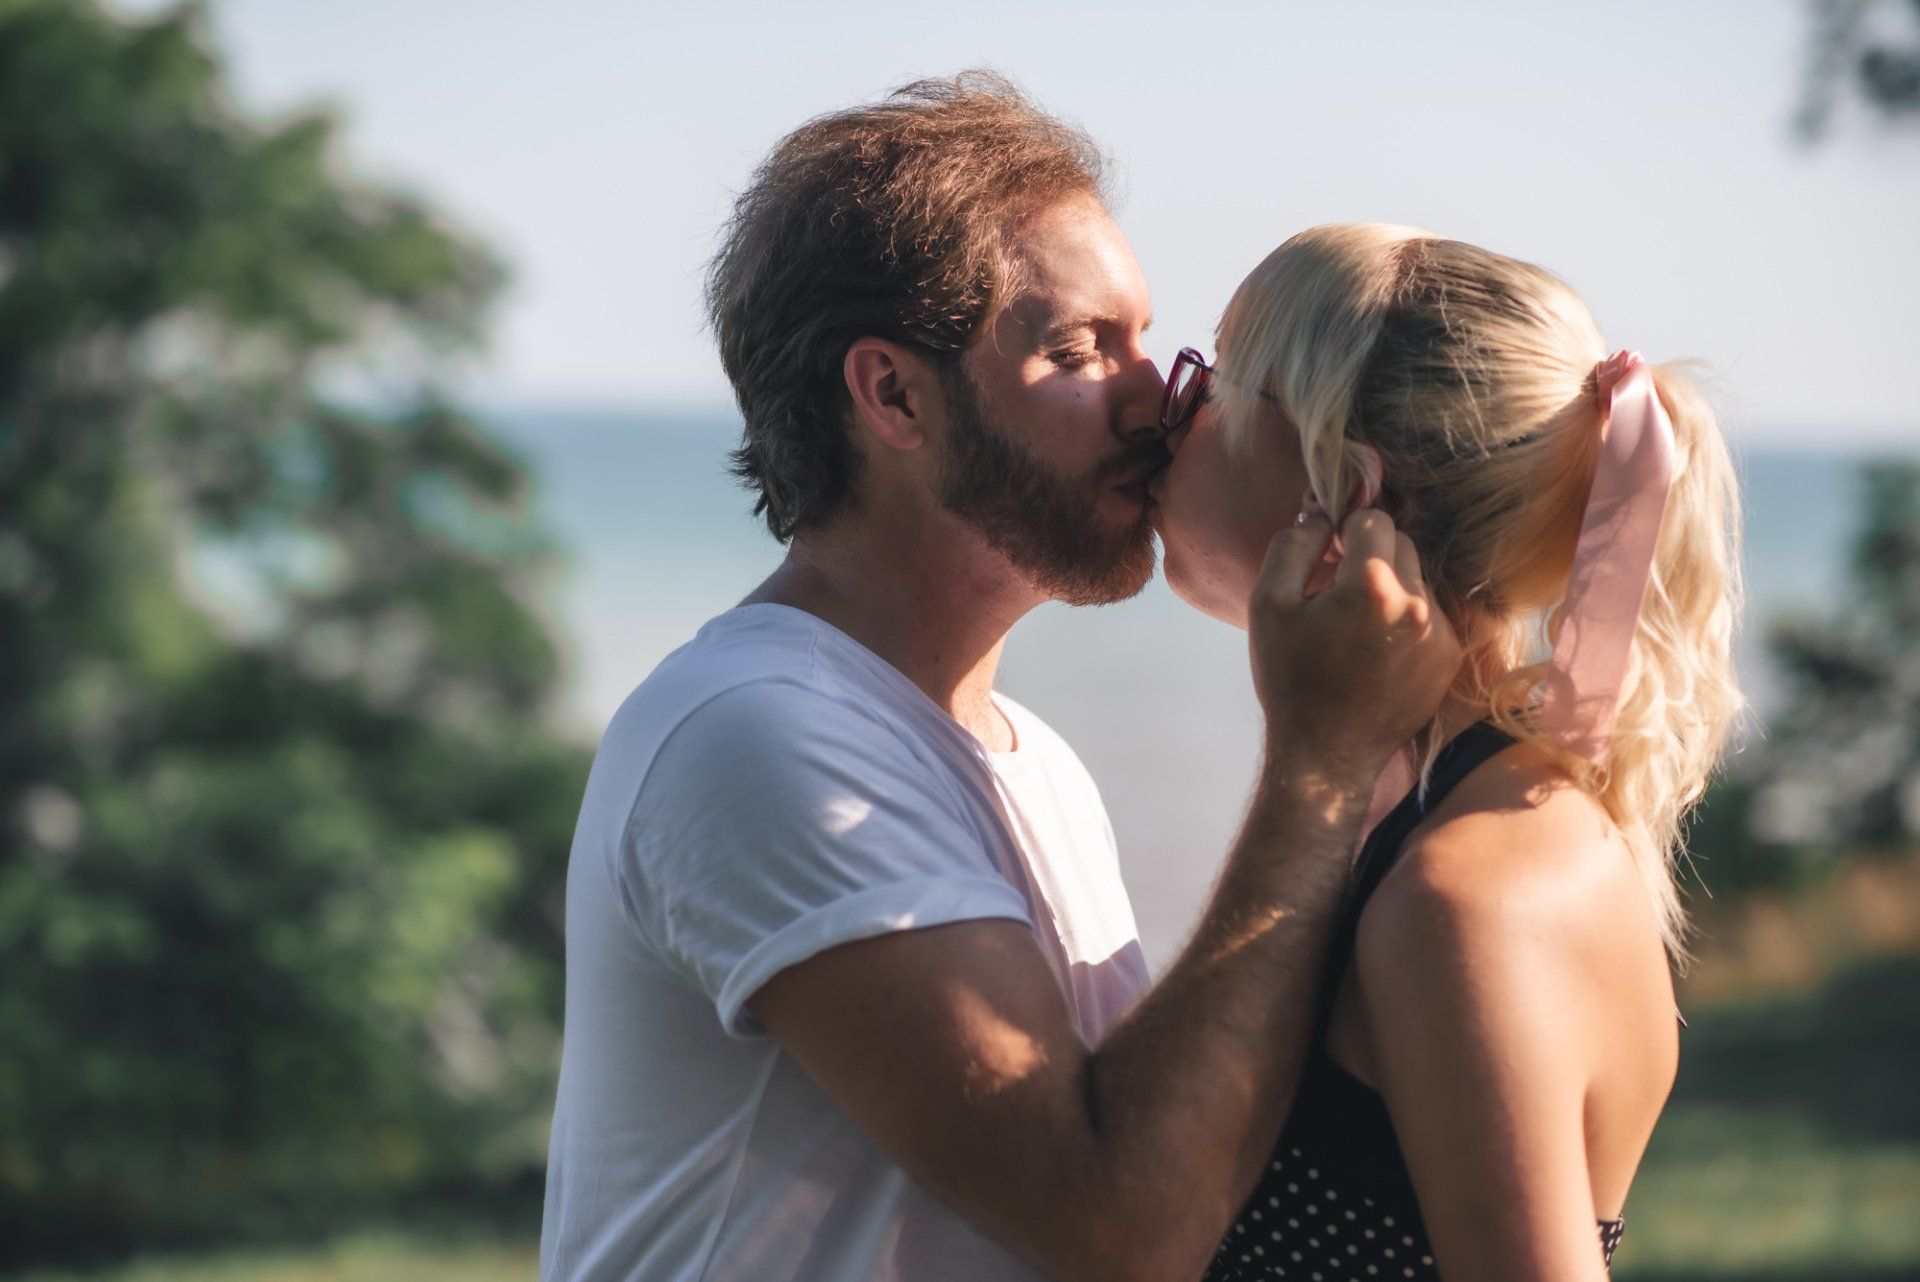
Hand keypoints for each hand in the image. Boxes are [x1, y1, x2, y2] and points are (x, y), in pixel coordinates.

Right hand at [1248, 509, 1460, 782]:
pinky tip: (1376, 650)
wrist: (1325, 755)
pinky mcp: (1449, 657)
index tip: (1327, 556)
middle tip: (1337, 590)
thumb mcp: (1268, 605)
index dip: (1344, 531)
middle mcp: (1417, 603)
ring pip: (1418, 578)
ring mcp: (1439, 632)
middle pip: (1400, 543)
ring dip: (1390, 586)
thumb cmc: (1290, 679)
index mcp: (1371, 585)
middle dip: (1369, 556)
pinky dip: (1406, 619)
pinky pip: (1430, 614)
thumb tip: (1320, 512)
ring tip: (1356, 625)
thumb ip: (1293, 545)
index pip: (1372, 519)